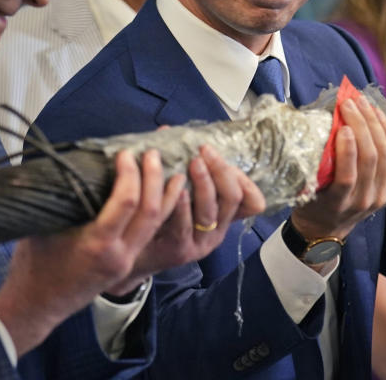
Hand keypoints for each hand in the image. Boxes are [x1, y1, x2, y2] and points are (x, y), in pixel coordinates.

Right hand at [0, 148, 177, 354]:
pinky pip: (150, 234)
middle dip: (155, 179)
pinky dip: (159, 212)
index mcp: (98, 244)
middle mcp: (119, 255)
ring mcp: (125, 262)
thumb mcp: (45, 225)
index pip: (127, 202)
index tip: (125, 153)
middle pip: (151, 212)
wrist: (37, 305)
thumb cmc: (34, 263)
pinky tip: (162, 196)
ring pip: (157, 225)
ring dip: (168, 196)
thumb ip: (65, 197)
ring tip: (175, 172)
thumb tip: (76, 163)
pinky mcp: (127, 264)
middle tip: (153, 153)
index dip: (130, 173)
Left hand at [105, 145, 265, 294]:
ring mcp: (199, 242)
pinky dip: (182, 206)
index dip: (244, 179)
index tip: (223, 158)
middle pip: (232, 199)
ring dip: (204, 184)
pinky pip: (185, 226)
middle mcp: (216, 231)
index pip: (251, 201)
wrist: (134, 254)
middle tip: (205, 152)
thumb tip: (166, 130)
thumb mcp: (178, 194)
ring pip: (210, 212)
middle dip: (221, 171)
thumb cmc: (158, 217)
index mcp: (222, 217)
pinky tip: (176, 189)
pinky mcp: (179, 250)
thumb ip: (177, 166)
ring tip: (194, 163)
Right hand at [290, 94, 385, 242]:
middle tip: (350, 103)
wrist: (326, 229)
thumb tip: (319, 124)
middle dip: (362, 125)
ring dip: (375, 124)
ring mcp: (381, 198)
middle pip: (370, 159)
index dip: (348, 150)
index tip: (341, 126)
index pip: (348, 176)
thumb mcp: (305, 187)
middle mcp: (363, 202)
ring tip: (363, 104)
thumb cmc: (310, 202)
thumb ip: (313, 163)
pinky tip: (379, 117)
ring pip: (385, 155)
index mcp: (338, 203)